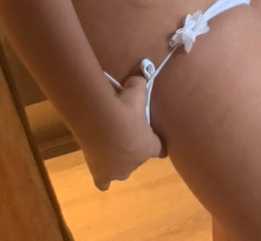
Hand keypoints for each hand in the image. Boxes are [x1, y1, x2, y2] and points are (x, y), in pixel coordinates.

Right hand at [80, 74, 165, 190]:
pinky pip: (103, 182)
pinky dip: (102, 177)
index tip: (151, 135)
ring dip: (117, 160)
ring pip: (121, 170)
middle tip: (123, 132)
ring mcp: (118, 170)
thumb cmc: (125, 106)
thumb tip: (139, 78)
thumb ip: (139, 84)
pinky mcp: (101, 175)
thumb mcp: (136, 88)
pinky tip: (100, 170)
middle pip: (137, 159)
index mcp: (148, 146)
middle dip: (132, 148)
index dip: (155, 142)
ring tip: (108, 144)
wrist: (103, 121)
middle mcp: (136, 162)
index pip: (159, 149)